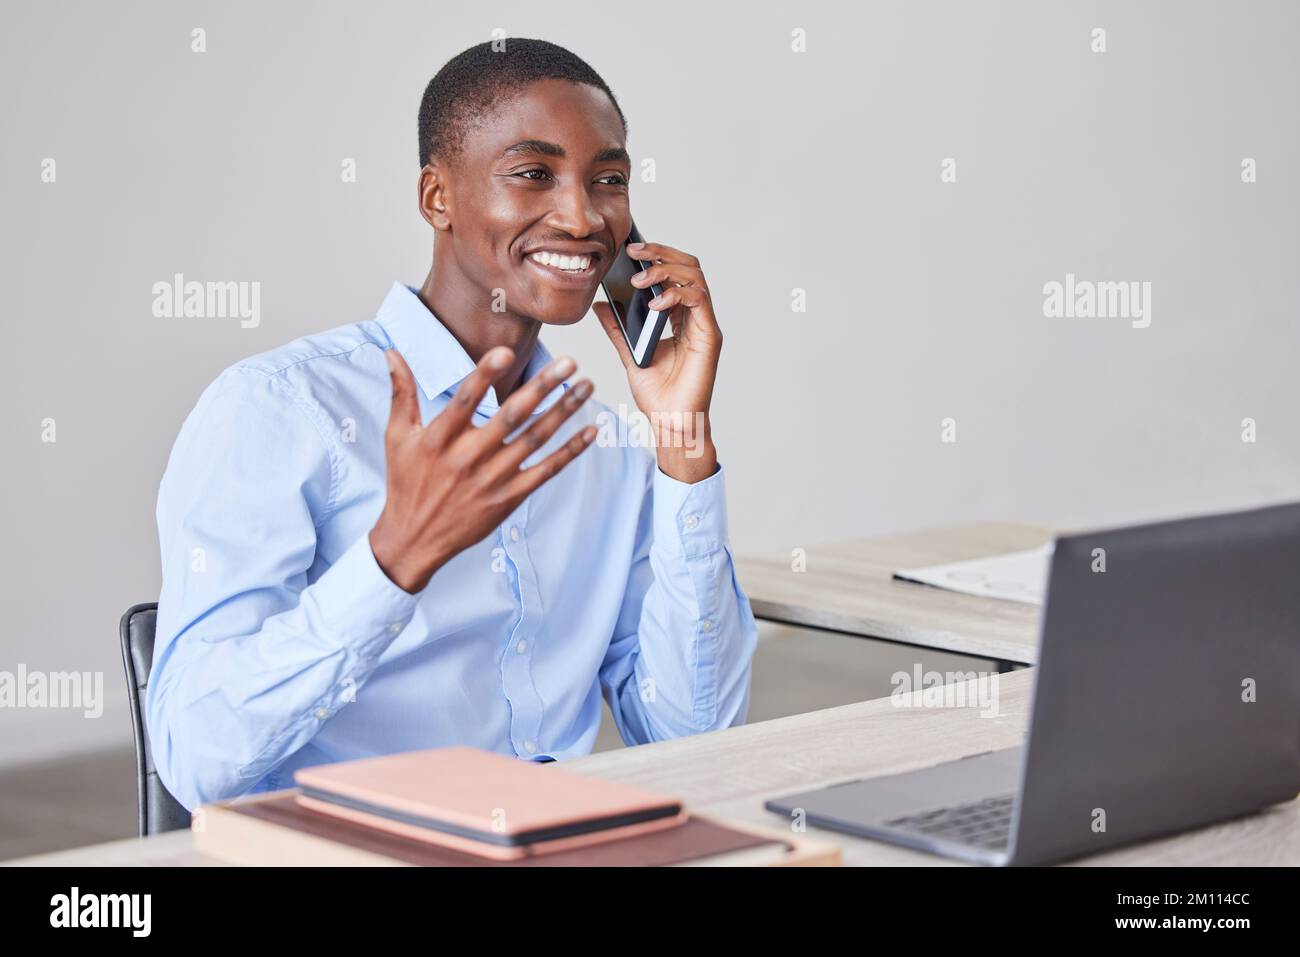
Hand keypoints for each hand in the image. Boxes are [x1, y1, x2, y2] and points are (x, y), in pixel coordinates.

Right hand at [369, 346, 595, 592]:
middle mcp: (468, 457)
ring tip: (586, 386)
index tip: (505, 353)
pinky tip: (589, 431)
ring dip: (564, 411)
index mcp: (439, 438)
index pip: (464, 400)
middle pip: (511, 416)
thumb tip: (392, 353)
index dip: (484, 376)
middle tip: (568, 363)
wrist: (414, 539)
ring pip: (534, 439)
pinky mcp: (509, 498)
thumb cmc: (406, 482)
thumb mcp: (397, 437)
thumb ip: (401, 393)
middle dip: (542, 387)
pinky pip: (545, 470)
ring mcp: (491, 479)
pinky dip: (569, 451)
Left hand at [593, 240, 720, 482]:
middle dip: (661, 253)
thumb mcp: (629, 353)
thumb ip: (617, 328)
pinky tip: (656, 303)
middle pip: (688, 267)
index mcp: (679, 318)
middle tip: (634, 251)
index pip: (675, 273)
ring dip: (666, 270)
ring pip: (695, 277)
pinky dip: (677, 294)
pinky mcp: (709, 336)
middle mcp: (695, 317)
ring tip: (640, 278)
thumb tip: (601, 304)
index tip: (629, 250)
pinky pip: (699, 301)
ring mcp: (704, 325)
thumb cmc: (656, 395)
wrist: (669, 423)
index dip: (656, 255)